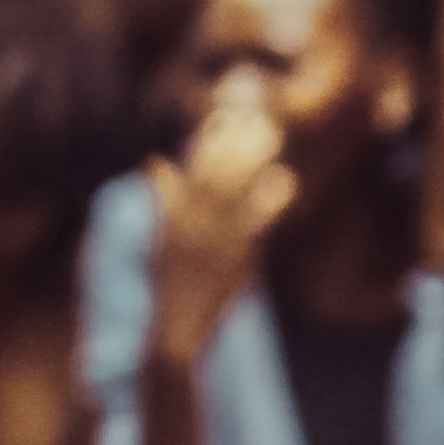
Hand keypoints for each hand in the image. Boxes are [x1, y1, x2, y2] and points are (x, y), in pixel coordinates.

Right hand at [149, 99, 299, 362]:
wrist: (174, 328)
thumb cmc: (170, 285)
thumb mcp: (161, 238)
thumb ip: (165, 200)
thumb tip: (158, 162)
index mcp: (172, 217)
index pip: (189, 170)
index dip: (205, 141)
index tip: (221, 116)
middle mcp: (188, 223)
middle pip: (212, 171)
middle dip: (232, 141)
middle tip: (254, 116)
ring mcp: (210, 237)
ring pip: (231, 188)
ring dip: (250, 159)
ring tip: (270, 135)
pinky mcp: (231, 256)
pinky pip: (253, 220)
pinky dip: (269, 198)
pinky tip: (285, 180)